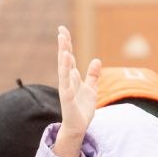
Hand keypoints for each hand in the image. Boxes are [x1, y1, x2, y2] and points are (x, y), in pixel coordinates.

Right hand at [55, 25, 99, 156]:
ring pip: (63, 69)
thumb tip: (96, 59)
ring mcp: (66, 88)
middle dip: (63, 45)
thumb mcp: (91, 89)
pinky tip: (67, 61)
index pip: (69, 57)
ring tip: (63, 41)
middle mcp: (67, 80)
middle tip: (61, 30)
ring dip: (63, 55)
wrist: (78, 127)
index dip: (67, 44)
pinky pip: (66, 83)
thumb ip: (93, 75)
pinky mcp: (67, 98)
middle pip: (65, 59)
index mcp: (72, 77)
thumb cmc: (82, 109)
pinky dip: (66, 71)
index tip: (62, 29)